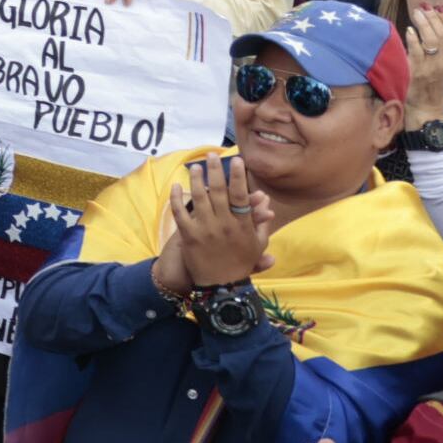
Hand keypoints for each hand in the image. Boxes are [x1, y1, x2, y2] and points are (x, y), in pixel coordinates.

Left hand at [164, 155, 274, 290]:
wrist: (220, 286)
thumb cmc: (240, 263)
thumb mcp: (257, 245)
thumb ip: (261, 223)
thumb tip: (266, 203)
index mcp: (242, 225)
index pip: (241, 195)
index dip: (238, 177)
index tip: (236, 161)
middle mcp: (224, 225)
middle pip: (218, 192)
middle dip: (215, 171)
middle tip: (211, 156)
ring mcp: (205, 229)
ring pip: (199, 198)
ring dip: (196, 180)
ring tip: (195, 166)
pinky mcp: (188, 236)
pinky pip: (180, 213)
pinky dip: (177, 198)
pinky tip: (176, 186)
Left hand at [410, 9, 442, 122]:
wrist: (426, 110)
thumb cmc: (435, 93)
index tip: (438, 9)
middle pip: (442, 34)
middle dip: (434, 18)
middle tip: (424, 8)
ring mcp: (432, 66)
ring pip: (431, 39)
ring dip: (424, 24)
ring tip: (416, 13)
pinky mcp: (417, 71)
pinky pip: (416, 51)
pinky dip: (413, 39)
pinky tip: (408, 31)